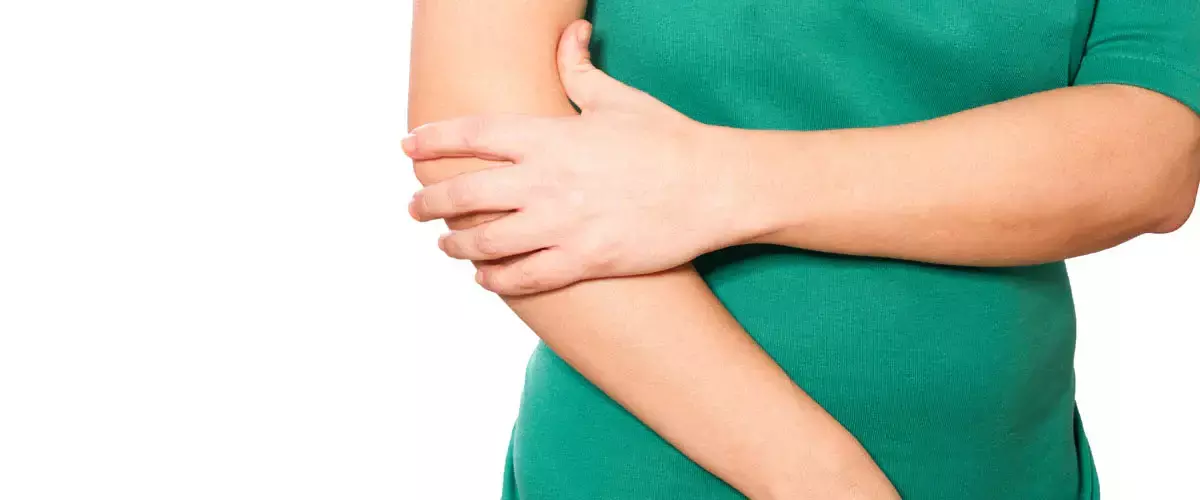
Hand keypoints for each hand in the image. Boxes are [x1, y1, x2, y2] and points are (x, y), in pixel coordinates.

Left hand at [404, 20, 760, 294]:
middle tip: (414, 207)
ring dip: (455, 245)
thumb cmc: (666, 139)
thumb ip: (579, 69)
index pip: (470, 135)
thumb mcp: (617, 98)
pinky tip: (485, 278)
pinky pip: (522, 277)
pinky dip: (495, 280)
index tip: (408, 147)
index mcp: (547, 136)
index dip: (432, 140)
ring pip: (483, 243)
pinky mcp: (582, 261)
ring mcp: (560, 225)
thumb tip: (571, 32)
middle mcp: (544, 181)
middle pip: (462, 194)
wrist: (713, 187)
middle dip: (428, 202)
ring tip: (446, 245)